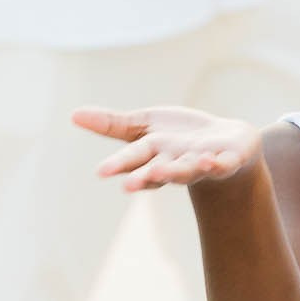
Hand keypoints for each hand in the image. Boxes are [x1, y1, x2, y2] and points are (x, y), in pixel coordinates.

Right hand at [74, 105, 261, 191]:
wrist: (227, 144)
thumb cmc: (179, 137)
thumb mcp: (144, 126)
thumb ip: (112, 124)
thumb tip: (73, 114)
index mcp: (153, 155)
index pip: (133, 161)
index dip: (119, 166)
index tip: (102, 171)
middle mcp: (175, 164)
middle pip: (158, 171)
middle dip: (145, 177)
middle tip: (128, 185)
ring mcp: (201, 164)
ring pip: (187, 170)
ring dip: (177, 172)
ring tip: (163, 171)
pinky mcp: (226, 160)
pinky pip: (222, 164)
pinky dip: (217, 164)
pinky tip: (211, 161)